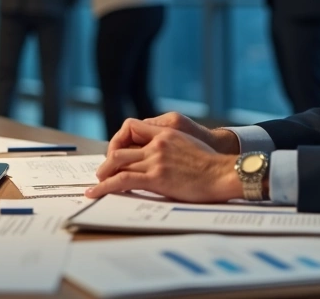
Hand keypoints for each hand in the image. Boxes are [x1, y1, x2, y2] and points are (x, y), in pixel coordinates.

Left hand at [88, 120, 241, 201]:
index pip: (132, 126)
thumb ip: (172, 146)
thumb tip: (162, 158)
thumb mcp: (189, 144)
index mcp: (166, 132)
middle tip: (104, 173)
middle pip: (120, 147)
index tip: (118, 153)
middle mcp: (158, 143)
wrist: (223, 174)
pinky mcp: (156, 177)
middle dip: (108, 161)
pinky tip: (95, 194)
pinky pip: (122, 180)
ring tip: (96, 185)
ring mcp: (156, 160)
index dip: (119, 140)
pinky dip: (104, 187)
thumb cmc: (212, 165)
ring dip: (103, 175)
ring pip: (117, 163)